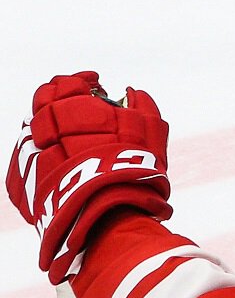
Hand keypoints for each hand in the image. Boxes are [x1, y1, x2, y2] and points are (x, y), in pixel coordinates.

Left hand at [6, 72, 170, 283]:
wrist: (105, 216)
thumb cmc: (132, 169)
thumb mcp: (150, 130)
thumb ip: (141, 104)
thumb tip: (130, 92)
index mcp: (75, 109)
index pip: (68, 83)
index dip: (82, 81)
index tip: (94, 85)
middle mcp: (46, 127)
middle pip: (43, 101)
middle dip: (60, 98)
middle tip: (76, 105)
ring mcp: (29, 154)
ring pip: (31, 129)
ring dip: (47, 127)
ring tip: (66, 136)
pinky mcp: (19, 182)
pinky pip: (24, 158)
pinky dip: (38, 154)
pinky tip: (54, 161)